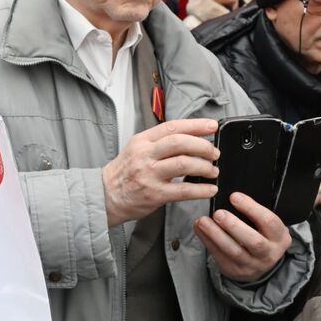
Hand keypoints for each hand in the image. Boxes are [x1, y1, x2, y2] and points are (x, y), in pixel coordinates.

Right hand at [102, 118, 218, 225]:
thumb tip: (191, 140)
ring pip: (184, 164)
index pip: (172, 127)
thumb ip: (160, 144)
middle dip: (203, 146)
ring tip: (213, 171)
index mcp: (142, 141)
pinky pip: (183, 190)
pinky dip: (201, 190)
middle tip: (214, 152)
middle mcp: (145, 155)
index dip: (195, 125)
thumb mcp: (136, 150)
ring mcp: (149, 174)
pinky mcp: (154, 194)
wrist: (105, 195)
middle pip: (180, 143)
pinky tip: (210, 189)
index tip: (212, 126)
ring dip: (205, 167)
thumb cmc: (124, 173)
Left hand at [194, 192, 291, 282]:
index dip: (251, 208)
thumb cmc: (262, 237)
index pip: (268, 221)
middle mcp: (269, 253)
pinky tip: (199, 229)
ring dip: (216, 235)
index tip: (234, 197)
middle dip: (234, 226)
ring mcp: (252, 265)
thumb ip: (253, 214)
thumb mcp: (266, 227)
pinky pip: (219, 256)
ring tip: (203, 221)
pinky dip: (207, 241)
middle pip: (253, 241)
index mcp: (279, 237)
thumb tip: (231, 197)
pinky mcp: (235, 270)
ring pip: (234, 251)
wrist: (260, 266)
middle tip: (218, 213)